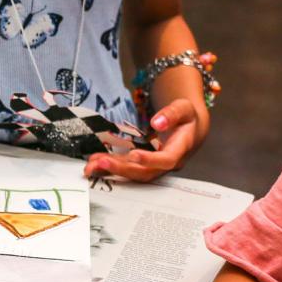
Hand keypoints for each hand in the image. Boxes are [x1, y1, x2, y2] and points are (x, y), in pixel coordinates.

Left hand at [84, 99, 205, 181]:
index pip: (166, 160)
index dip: (150, 160)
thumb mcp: (184, 108)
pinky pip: (127, 168)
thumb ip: (172, 114)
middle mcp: (166, 163)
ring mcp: (154, 166)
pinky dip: (111, 166)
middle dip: (121, 169)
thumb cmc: (187, 118)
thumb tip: (157, 122)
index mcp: (179, 150)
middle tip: (100, 162)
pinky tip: (95, 161)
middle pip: (144, 172)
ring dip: (112, 170)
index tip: (133, 154)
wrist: (189, 128)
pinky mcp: (143, 164)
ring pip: (133, 173)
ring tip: (92, 165)